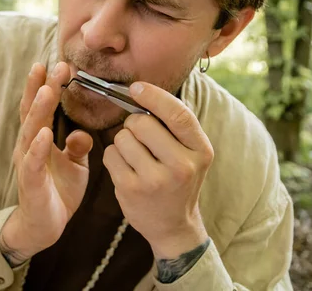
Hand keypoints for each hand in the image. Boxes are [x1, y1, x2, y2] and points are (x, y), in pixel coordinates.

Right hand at [0, 62, 92, 264]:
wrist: (45, 225)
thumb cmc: (58, 189)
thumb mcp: (75, 164)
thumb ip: (78, 145)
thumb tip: (83, 132)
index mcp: (40, 138)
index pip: (41, 106)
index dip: (47, 85)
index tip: (59, 63)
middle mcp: (30, 145)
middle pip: (34, 111)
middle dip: (44, 87)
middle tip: (58, 66)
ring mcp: (27, 162)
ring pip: (31, 130)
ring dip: (40, 109)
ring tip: (49, 90)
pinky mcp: (30, 182)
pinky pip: (33, 162)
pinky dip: (38, 147)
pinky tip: (45, 133)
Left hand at [103, 82, 212, 258]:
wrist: (173, 224)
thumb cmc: (178, 179)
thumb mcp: (190, 153)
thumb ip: (173, 126)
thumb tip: (140, 91)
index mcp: (200, 151)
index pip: (178, 114)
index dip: (154, 96)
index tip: (136, 87)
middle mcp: (182, 166)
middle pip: (142, 122)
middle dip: (134, 123)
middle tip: (140, 137)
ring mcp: (156, 180)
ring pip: (123, 137)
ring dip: (123, 141)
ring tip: (135, 157)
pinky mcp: (132, 189)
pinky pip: (110, 155)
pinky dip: (113, 156)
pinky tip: (126, 169)